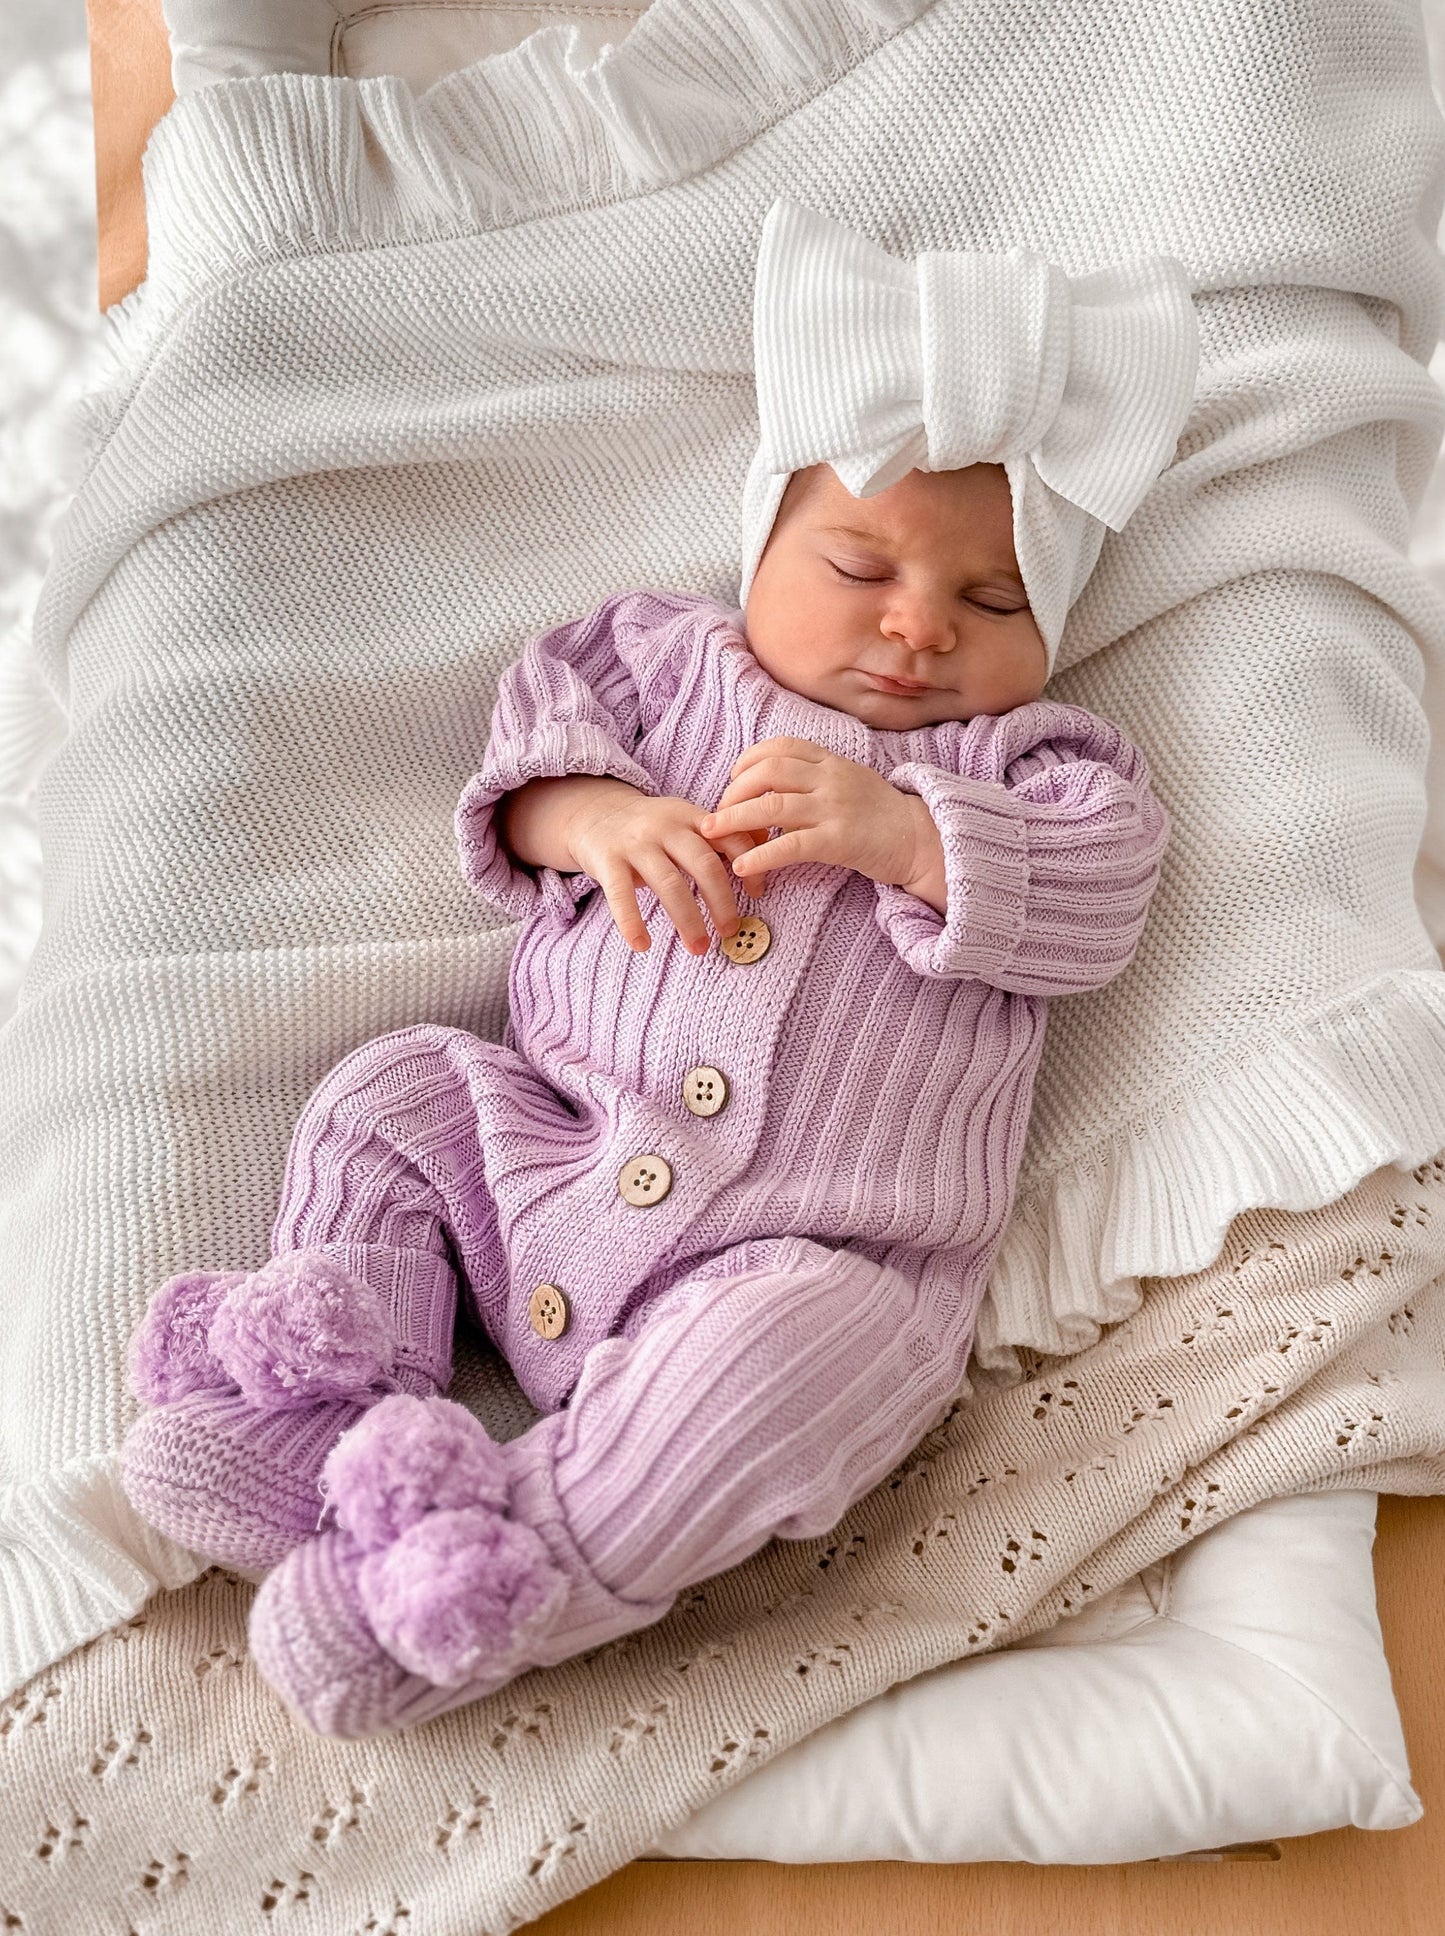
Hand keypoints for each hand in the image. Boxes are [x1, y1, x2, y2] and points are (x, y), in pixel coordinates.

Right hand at [564, 785, 765, 954]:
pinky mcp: (607, 859)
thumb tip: (766, 855)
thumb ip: (719, 838)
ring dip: (688, 920)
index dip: (749, 867)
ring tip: (698, 948)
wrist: (594, 813)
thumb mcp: (686, 822)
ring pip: (669, 883)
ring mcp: (635, 843)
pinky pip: (621, 894)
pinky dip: (632, 921)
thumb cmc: (651, 829)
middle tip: (731, 930)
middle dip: (723, 901)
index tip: (758, 894)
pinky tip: (642, 945)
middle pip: (704, 864)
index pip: (731, 838)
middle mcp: (666, 826)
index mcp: (692, 816)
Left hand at [699, 736, 944, 906]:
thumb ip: (816, 777)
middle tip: (716, 814)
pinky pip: (790, 845)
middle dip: (732, 792)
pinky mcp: (839, 840)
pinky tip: (742, 866)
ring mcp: (834, 808)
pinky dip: (760, 855)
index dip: (748, 761)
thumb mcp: (849, 781)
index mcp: (831, 761)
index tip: (733, 780)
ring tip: (712, 835)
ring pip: (771, 805)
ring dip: (733, 819)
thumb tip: (773, 784)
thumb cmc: (881, 815)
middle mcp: (830, 778)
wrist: (921, 840)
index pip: (779, 747)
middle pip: (766, 772)